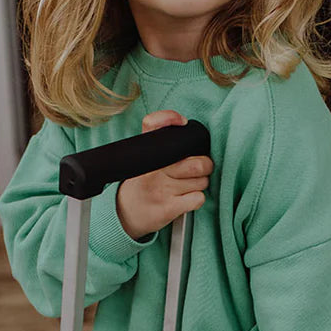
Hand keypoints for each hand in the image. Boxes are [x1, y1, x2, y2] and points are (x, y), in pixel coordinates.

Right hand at [116, 110, 212, 239]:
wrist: (125, 212)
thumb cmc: (143, 181)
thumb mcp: (145, 155)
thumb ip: (160, 134)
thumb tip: (182, 121)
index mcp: (147, 152)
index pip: (154, 123)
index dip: (171, 118)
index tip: (182, 123)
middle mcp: (153, 168)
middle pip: (198, 163)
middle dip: (205, 166)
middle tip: (197, 170)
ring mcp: (161, 189)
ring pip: (201, 181)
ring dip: (200, 184)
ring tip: (187, 185)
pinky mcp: (167, 208)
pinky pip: (198, 199)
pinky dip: (196, 199)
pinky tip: (185, 198)